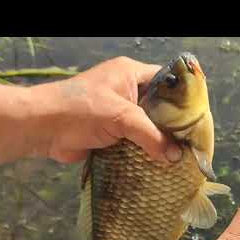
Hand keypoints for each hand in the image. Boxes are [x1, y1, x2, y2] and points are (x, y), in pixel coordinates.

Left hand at [31, 56, 181, 163]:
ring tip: (182, 157)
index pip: (167, 81)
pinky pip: (136, 142)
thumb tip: (176, 157)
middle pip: (160, 108)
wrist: (41, 129)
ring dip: (160, 142)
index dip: (183, 98)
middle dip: (174, 126)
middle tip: (192, 142)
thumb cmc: (80, 111)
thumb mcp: (121, 118)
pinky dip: (146, 152)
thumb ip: (151, 136)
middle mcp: (128, 92)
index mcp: (131, 75)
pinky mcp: (113, 134)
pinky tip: (161, 164)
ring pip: (149, 127)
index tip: (199, 118)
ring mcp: (120, 114)